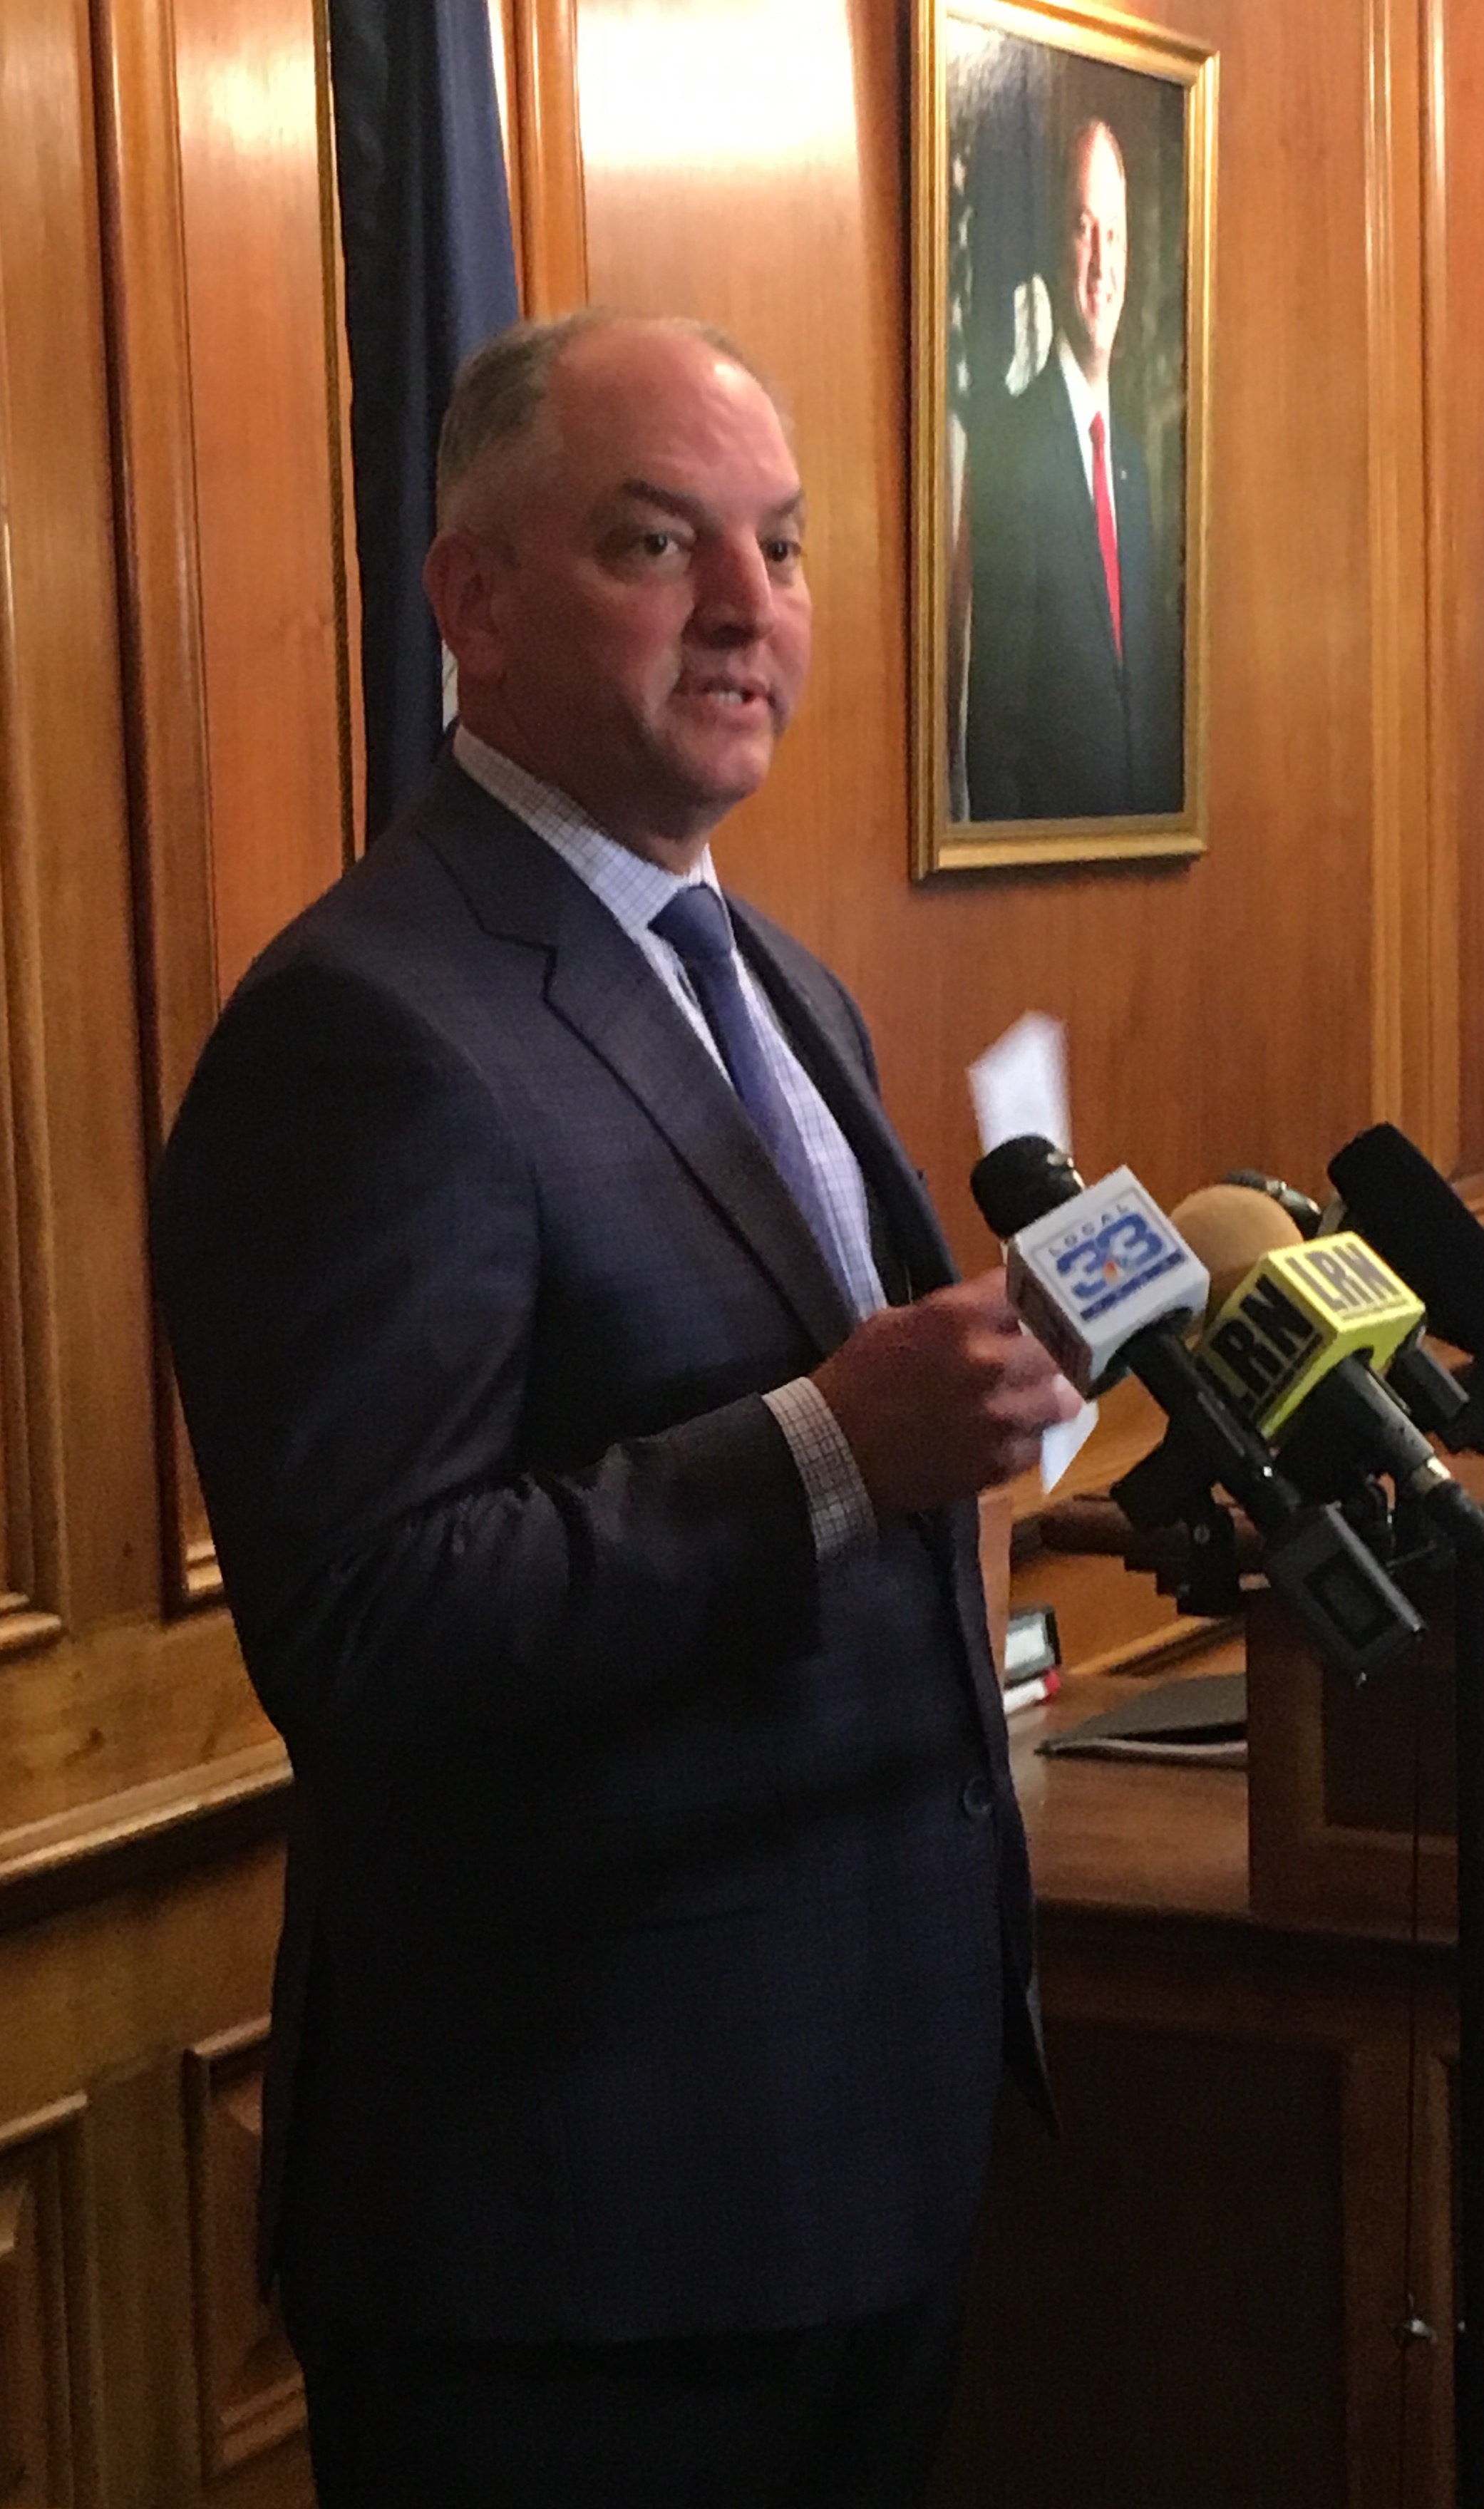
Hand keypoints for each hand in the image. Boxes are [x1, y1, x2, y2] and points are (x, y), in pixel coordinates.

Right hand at [811, 1268, 1080, 1519]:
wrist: (832, 1452)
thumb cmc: (858, 1379)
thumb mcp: (897, 1321)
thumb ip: (956, 1312)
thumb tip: (998, 1309)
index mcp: (959, 1318)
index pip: (1028, 1289)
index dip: (1037, 1294)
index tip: (1042, 1299)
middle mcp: (990, 1363)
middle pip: (1060, 1345)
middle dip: (1055, 1346)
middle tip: (1053, 1350)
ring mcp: (1000, 1417)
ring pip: (1063, 1399)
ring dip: (1052, 1394)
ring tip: (1041, 1395)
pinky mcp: (1000, 1463)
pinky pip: (1039, 1444)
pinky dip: (1030, 1436)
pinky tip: (1013, 1431)